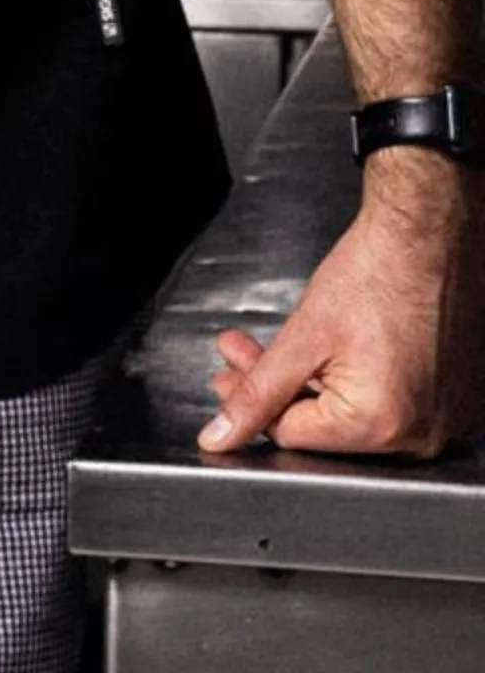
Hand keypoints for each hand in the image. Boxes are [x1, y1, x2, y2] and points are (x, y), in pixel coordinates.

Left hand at [199, 150, 484, 456]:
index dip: (250, 401)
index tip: (228, 374)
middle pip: (324, 426)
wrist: (426, 236)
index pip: (292, 434)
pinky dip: (356, 381)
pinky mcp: (452, 400)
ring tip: (288, 345)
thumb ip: (257, 393)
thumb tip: (221, 436)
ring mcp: (442, 419)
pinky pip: (391, 405)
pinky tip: (335, 349)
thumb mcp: (302, 336)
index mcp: (381, 426)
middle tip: (243, 354)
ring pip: (355, 415)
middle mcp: (421, 435)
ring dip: (312, 381)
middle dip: (276, 386)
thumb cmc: (377, 273)